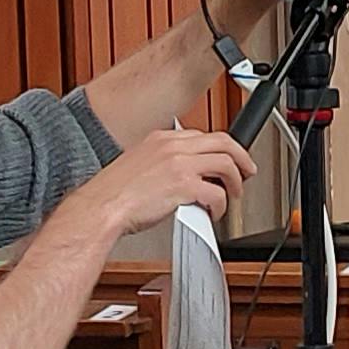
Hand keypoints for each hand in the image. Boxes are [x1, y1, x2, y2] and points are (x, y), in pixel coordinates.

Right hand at [83, 127, 246, 236]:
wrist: (100, 207)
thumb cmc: (113, 193)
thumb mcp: (138, 163)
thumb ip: (161, 161)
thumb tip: (181, 173)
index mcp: (162, 138)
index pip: (203, 135)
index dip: (221, 148)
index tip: (226, 159)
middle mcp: (173, 146)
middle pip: (223, 142)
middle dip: (241, 157)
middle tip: (247, 171)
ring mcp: (180, 164)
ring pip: (226, 163)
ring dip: (236, 181)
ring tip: (234, 194)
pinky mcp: (184, 186)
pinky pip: (217, 193)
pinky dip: (221, 205)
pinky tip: (215, 212)